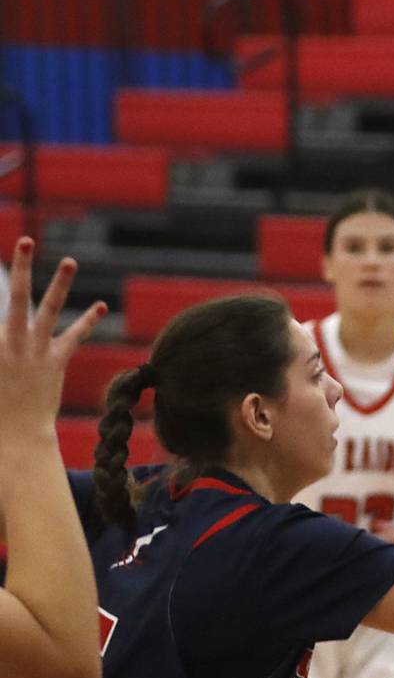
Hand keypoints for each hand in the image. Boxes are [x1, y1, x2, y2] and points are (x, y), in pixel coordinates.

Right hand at [0, 238, 105, 446]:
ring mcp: (35, 351)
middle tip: (25, 240)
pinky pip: (73, 337)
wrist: (12, 437)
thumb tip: (4, 333)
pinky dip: (88, 321)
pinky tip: (101, 305)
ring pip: (50, 310)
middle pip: (15, 298)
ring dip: (61, 284)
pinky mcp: (54, 362)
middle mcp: (10, 342)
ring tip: (71, 260)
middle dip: (20, 268)